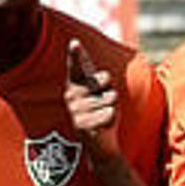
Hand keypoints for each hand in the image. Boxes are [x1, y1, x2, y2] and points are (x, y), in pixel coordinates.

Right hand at [65, 39, 121, 161]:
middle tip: (102, 104)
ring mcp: (75, 110)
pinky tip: (102, 126)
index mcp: (75, 82)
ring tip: (102, 115)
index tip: (75, 43)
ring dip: (112, 107)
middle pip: (106, 80)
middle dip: (111, 91)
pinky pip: (110, 113)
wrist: (99, 142)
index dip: (76, 54)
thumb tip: (104, 76)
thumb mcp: (101, 91)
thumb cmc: (101, 110)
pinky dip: (111, 118)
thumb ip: (101, 80)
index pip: (76, 65)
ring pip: (110, 97)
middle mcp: (71, 95)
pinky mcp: (82, 125)